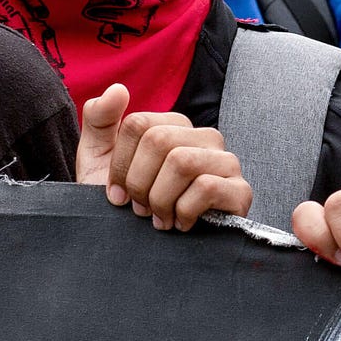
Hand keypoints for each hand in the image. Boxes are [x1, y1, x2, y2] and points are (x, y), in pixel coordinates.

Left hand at [73, 85, 251, 230]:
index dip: (119, 165)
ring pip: (182, 162)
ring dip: (160, 199)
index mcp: (176, 126)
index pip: (138, 124)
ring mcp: (227, 162)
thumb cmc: (129, 205)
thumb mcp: (100, 161)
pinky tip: (182, 224)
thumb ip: (100, 120)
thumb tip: (118, 88)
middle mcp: (206, 138)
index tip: (118, 193)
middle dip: (138, 183)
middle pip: (159, 140)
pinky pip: (206, 187)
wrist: (148, 252)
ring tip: (159, 218)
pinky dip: (183, 211)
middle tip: (140, 209)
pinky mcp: (240, 191)